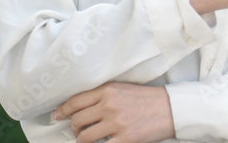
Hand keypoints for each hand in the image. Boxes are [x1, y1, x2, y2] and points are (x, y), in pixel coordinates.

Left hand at [52, 82, 174, 142]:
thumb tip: (79, 109)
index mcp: (108, 90)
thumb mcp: (123, 89)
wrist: (170, 108)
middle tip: (78, 131)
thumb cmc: (146, 99)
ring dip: (83, 140)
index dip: (62, 110)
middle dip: (74, 128)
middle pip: (78, 120)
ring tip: (88, 139)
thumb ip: (102, 95)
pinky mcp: (125, 139)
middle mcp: (109, 105)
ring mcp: (117, 123)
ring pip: (85, 137)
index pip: (76, 101)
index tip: (56, 116)